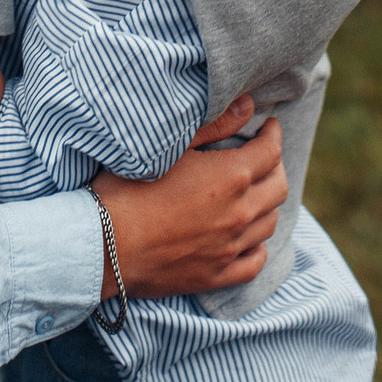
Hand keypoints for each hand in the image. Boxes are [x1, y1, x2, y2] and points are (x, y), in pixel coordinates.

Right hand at [93, 117, 287, 298]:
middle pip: (278, 187)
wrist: (103, 245)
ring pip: (269, 223)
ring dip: (267, 204)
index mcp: (231, 177)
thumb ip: (215, 125)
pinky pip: (253, 263)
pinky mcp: (215, 276)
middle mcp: (239, 213)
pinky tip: (248, 239)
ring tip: (254, 193)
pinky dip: (257, 247)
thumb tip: (248, 106)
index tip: (268, 126)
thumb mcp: (170, 148)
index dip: (272, 134)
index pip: (270, 151)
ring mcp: (229, 248)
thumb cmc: (128, 189)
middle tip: (263, 157)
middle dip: (275, 166)